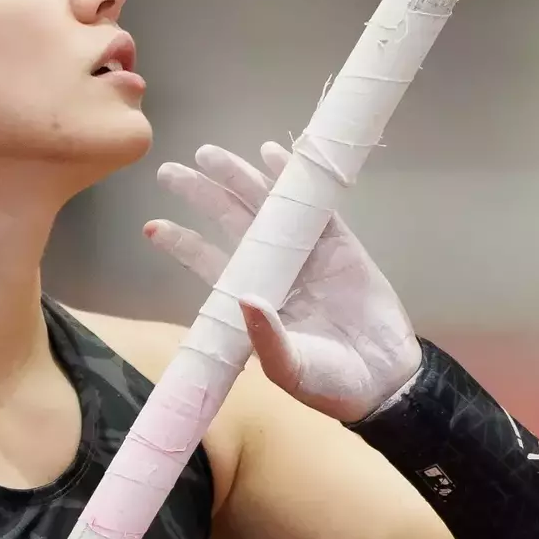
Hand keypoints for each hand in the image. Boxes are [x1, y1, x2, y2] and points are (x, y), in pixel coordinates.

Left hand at [144, 141, 422, 421]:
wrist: (386, 380)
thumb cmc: (330, 384)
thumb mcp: (290, 370)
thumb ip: (266, 338)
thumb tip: (245, 298)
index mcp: (252, 300)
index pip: (209, 263)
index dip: (183, 243)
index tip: (152, 227)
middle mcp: (273, 270)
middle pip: (231, 222)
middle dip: (203, 195)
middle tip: (170, 171)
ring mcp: (306, 253)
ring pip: (266, 205)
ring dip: (240, 178)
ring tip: (210, 155)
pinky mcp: (340, 244)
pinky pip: (315, 204)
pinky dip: (296, 179)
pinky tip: (275, 155)